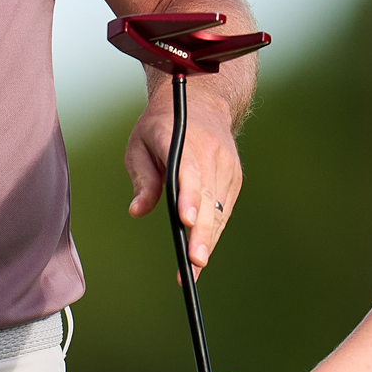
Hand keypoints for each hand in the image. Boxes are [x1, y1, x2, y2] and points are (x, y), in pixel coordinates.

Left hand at [124, 87, 244, 273]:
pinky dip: (213, 232)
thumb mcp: (140, 144)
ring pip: (218, 209)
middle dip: (202, 232)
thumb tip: (137, 210)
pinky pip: (223, 210)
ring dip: (208, 239)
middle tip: (194, 262)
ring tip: (194, 269)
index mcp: (181, 140)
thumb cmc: (161, 126)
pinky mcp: (234, 178)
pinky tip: (200, 254)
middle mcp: (209, 153)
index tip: (185, 220)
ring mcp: (226, 166)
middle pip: (207, 198)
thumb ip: (142, 177)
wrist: (203, 102)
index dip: (189, 196)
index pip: (188, 171)